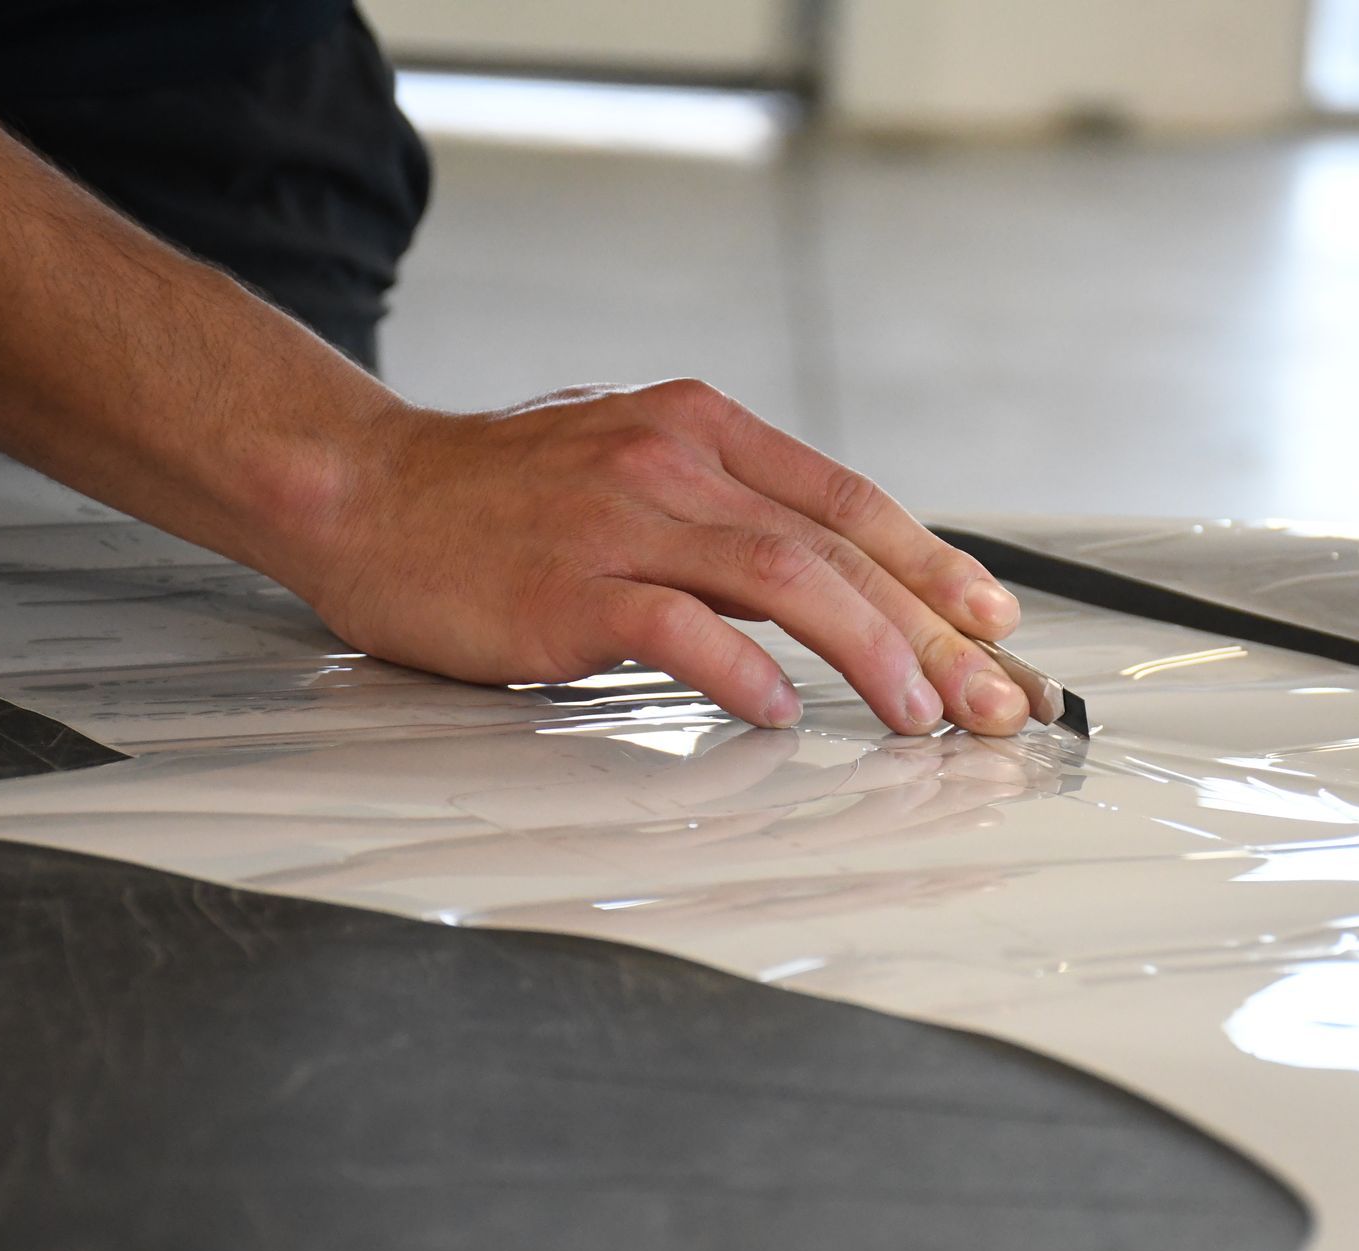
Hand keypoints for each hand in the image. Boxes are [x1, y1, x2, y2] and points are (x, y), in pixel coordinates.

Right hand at [298, 380, 1031, 735]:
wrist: (363, 489)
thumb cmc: (502, 495)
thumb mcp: (634, 461)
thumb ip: (726, 507)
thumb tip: (832, 576)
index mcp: (703, 427)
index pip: (849, 499)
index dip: (934, 563)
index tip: (995, 620)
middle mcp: (676, 458)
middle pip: (838, 546)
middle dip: (932, 628)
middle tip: (994, 699)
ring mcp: (622, 517)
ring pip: (785, 577)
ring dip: (870, 652)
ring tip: (921, 715)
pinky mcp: (568, 585)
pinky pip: (679, 627)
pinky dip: (742, 673)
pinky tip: (782, 714)